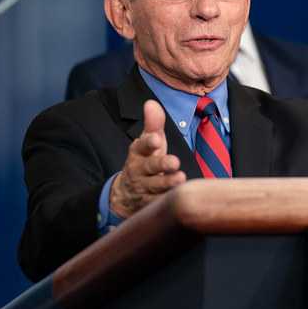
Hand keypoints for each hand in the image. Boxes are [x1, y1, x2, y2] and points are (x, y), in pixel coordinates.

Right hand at [110, 100, 186, 217]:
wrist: (127, 193)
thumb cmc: (146, 161)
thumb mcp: (148, 142)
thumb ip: (153, 124)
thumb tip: (151, 103)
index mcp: (138, 153)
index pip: (142, 146)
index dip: (148, 142)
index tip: (156, 139)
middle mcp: (139, 170)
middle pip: (149, 167)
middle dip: (161, 165)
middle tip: (174, 162)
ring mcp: (143, 189)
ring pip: (155, 187)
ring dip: (167, 184)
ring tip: (180, 179)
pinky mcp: (149, 205)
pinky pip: (158, 205)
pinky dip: (166, 202)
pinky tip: (179, 199)